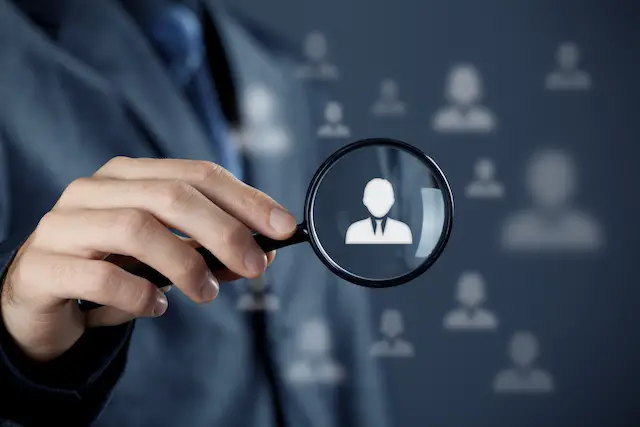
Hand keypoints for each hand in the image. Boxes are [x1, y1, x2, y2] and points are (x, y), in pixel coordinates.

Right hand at [0, 157, 296, 361]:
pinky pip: (102, 277)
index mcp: (128, 175)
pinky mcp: (43, 266)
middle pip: (172, 196)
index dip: (246, 198)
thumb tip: (262, 250)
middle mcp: (95, 189)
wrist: (41, 296)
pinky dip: (140, 295)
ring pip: (137, 228)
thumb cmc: (112, 266)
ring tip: (207, 293)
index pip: (197, 174)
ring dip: (186, 264)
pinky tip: (156, 306)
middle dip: (224, 230)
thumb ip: (208, 246)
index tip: (283, 226)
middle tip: (253, 265)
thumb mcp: (166, 251)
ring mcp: (64, 224)